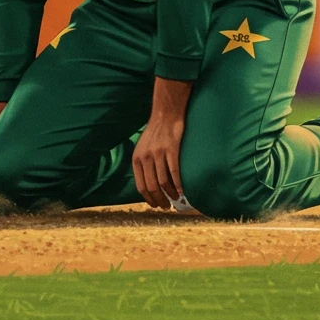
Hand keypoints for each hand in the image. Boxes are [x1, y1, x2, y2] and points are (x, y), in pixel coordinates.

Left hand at [132, 78, 191, 209]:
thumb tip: (148, 182)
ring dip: (171, 194)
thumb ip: (143, 163)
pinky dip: (179, 185)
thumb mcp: (142, 147)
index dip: (148, 198)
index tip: (155, 205)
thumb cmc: (155, 132)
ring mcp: (158, 153)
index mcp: (137, 158)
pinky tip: (183, 191)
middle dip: (160, 200)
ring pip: (164, 182)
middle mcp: (146, 157)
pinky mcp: (172, 149)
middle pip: (152, 187)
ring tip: (176, 199)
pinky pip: (175, 172)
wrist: (165, 113)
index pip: (140, 185)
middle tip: (167, 206)